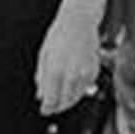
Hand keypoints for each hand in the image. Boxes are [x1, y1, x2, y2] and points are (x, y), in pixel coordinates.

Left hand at [34, 0, 104, 115]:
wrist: (78, 22)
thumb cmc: (59, 35)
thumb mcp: (43, 55)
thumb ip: (41, 77)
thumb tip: (40, 94)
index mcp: (55, 71)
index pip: (51, 100)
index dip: (47, 108)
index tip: (44, 111)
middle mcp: (71, 75)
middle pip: (64, 101)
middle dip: (57, 106)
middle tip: (52, 106)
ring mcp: (84, 74)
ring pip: (76, 97)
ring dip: (68, 100)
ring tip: (61, 97)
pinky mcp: (94, 72)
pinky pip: (86, 87)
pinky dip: (78, 89)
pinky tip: (72, 85)